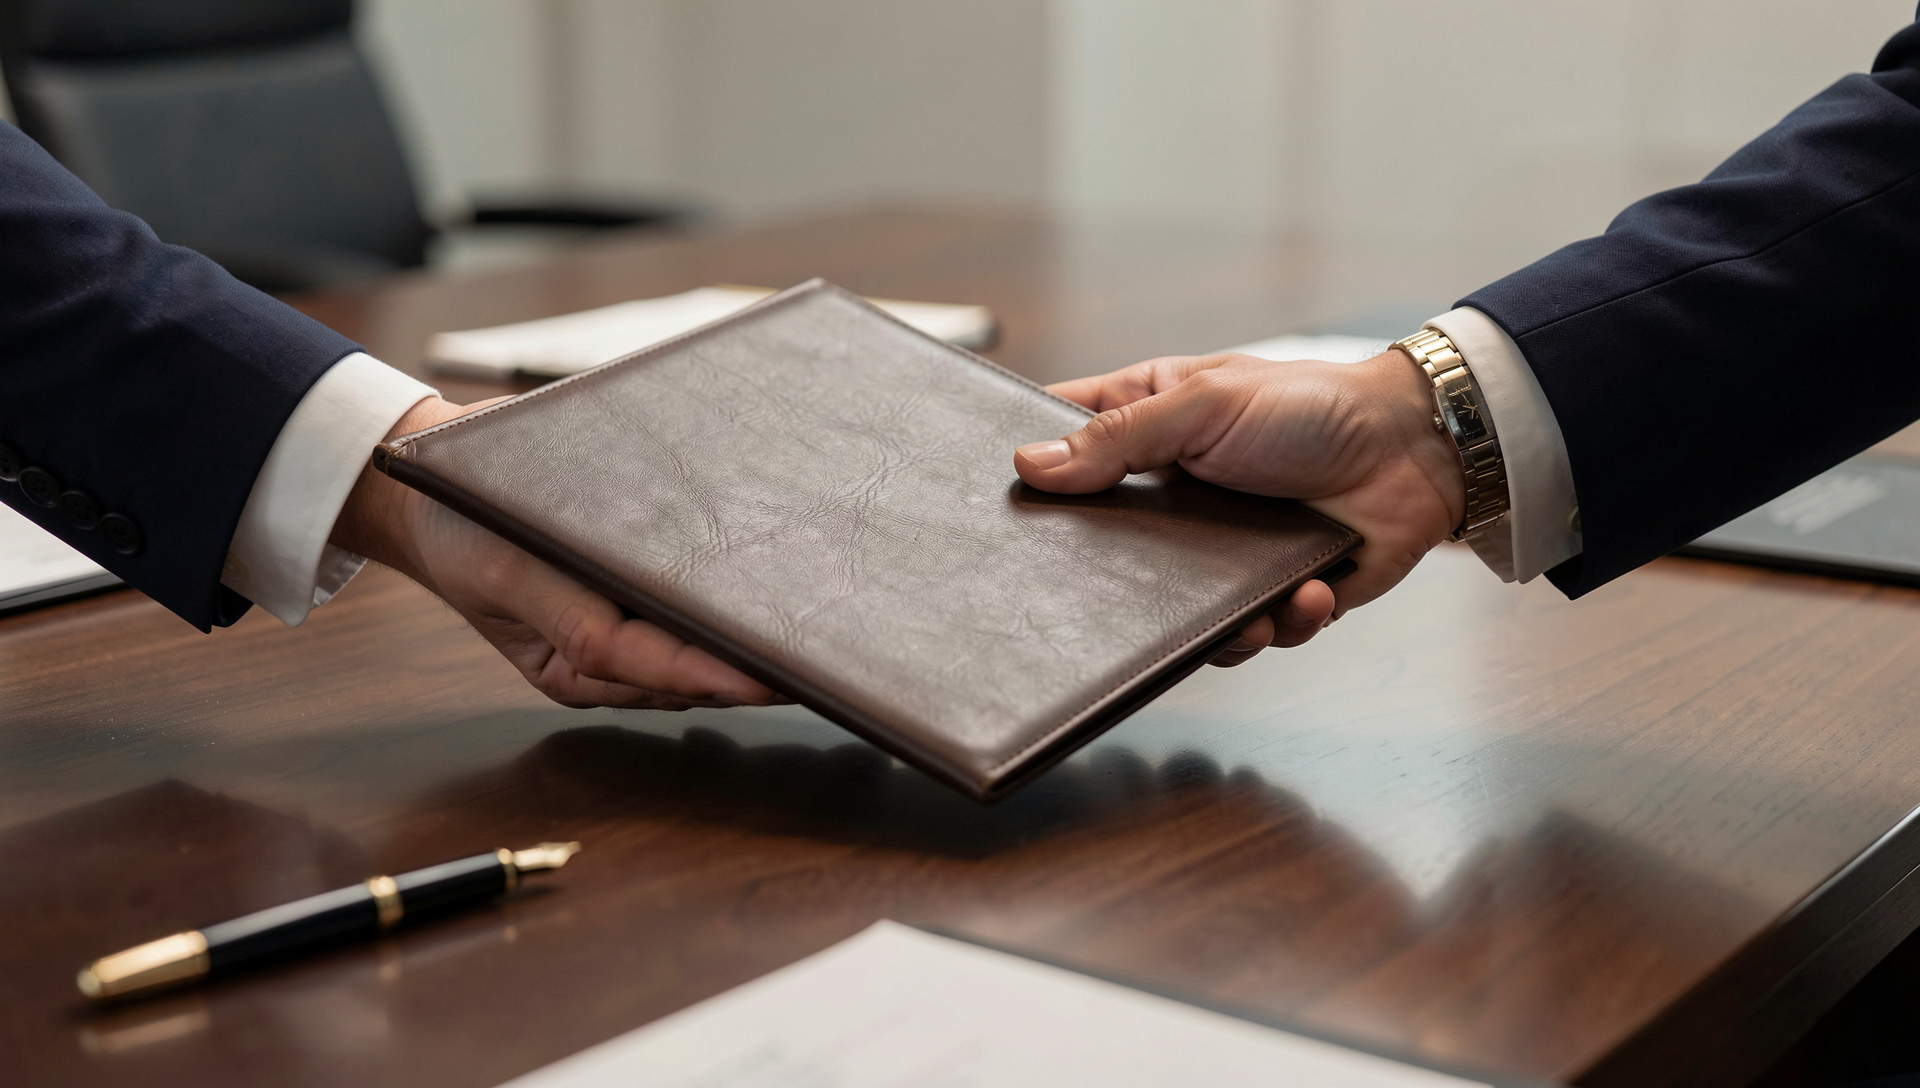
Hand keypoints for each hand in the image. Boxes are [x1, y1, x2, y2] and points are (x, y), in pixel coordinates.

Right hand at [331, 396, 784, 709]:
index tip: (770, 676)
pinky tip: (769, 586)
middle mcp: (602, 665)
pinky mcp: (628, 607)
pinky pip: (685, 619)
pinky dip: (724, 608)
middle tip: (823, 650)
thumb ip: (573, 613)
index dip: (713, 674)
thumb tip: (636, 625)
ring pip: (697, 654)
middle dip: (752, 666)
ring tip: (815, 620)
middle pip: (690, 673)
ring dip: (748, 641)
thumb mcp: (508, 568)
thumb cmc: (460, 524)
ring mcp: (618, 637)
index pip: (655, 669)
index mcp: (568, 666)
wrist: (426, 494)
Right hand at [1014, 350, 1465, 660]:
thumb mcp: (1203, 405)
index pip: (1069, 450)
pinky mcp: (1272, 591)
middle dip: (1112, 586)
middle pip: (1108, 553)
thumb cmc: (1313, 405)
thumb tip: (1031, 465)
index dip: (1034, 477)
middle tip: (1115, 599)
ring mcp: (1221, 551)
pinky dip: (1281, 622)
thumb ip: (1118, 438)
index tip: (1010, 505)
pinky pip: (1252, 634)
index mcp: (1150, 432)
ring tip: (1246, 616)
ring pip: (1175, 614)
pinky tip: (1306, 595)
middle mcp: (1176, 498)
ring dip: (1212, 625)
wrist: (1419, 450)